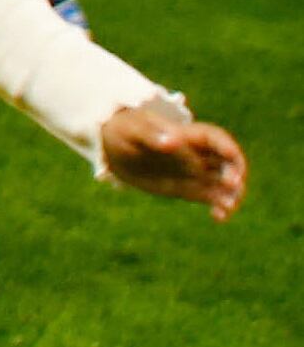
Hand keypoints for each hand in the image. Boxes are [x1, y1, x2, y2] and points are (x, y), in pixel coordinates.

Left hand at [98, 104, 246, 218]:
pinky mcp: (187, 189)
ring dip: (231, 194)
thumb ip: (151, 134)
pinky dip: (219, 207)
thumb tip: (172, 141)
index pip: (214, 138)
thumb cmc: (123, 130)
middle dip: (235, 172)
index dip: (226, 145)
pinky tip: (219, 217)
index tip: (231, 155)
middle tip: (232, 185)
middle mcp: (196, 154)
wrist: (111, 148)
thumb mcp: (132, 129)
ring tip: (227, 207)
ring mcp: (193, 173)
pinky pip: (210, 198)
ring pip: (223, 183)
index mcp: (186, 134)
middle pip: (227, 162)